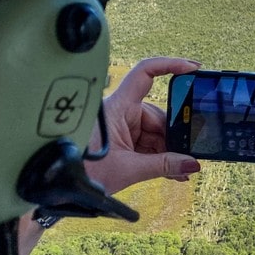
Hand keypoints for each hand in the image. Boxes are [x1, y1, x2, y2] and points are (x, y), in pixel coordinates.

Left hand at [86, 57, 202, 195]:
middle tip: (190, 153)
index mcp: (118, 107)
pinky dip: (161, 157)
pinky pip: (149, 144)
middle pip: (159, 114)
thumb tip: (192, 164)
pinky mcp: (123, 141)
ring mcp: (123, 126)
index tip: (192, 69)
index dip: (170, 65)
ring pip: (156, 133)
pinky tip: (174, 171)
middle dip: (175, 136)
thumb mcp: (129, 170)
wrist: (62, 189)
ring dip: (170, 152)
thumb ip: (164, 166)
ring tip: (181, 171)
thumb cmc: (84, 174)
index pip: (145, 73)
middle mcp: (121, 112)